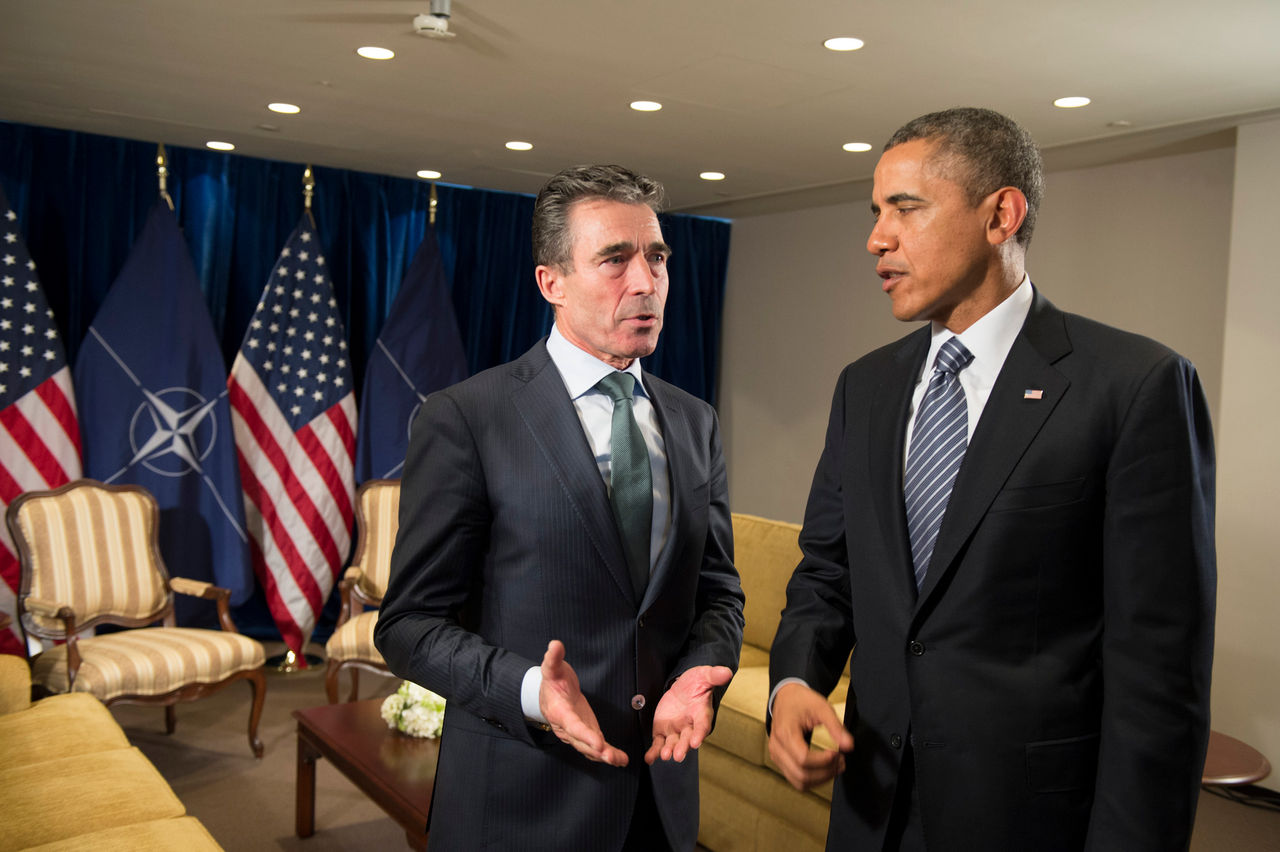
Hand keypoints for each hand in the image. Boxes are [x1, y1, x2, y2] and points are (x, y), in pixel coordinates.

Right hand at [538, 640, 628, 766]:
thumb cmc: (553, 680)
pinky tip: (621, 760)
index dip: (584, 735)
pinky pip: (595, 747)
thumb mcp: (552, 667)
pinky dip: (607, 754)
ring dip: (604, 755)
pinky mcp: (586, 733)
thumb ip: (554, 658)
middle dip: (597, 750)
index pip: (573, 725)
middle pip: (581, 741)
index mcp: (560, 711)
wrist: (548, 693)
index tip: (598, 743)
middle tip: (611, 756)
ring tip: (619, 760)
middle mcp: (567, 727)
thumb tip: (555, 645)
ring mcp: (576, 732)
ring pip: (589, 748)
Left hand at [644, 665, 733, 764]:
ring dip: (668, 750)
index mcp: (701, 713)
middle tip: (678, 756)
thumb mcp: (703, 675)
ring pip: (672, 743)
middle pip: (686, 738)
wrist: (682, 686)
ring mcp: (676, 729)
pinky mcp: (662, 730)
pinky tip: (649, 758)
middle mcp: (689, 725)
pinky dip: (654, 752)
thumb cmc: (696, 682)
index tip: (695, 742)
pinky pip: (658, 743)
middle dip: (682, 747)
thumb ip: (714, 675)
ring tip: (665, 755)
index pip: (702, 726)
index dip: (699, 734)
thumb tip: (727, 672)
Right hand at [767, 682, 853, 790]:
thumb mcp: (821, 708)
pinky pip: (796, 780)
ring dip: (821, 779)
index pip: (803, 759)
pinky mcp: (780, 761)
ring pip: (799, 782)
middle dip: (826, 772)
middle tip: (841, 761)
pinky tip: (825, 769)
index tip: (838, 753)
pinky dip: (813, 780)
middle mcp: (777, 748)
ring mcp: (776, 756)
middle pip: (802, 774)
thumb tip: (849, 746)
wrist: (786, 698)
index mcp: (784, 733)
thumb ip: (836, 727)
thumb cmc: (802, 701)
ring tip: (835, 766)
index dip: (824, 761)